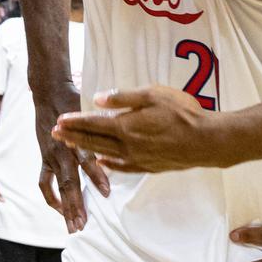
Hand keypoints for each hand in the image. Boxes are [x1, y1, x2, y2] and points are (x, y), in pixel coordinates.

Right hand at [34, 83, 109, 232]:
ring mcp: (52, 156)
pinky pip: (45, 182)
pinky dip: (51, 196)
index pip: (86, 161)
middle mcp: (63, 150)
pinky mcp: (45, 157)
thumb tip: (122, 138)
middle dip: (76, 204)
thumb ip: (103, 127)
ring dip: (64, 207)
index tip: (106, 192)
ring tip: (72, 224)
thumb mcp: (91, 110)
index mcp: (76, 138)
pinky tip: (58, 208)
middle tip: (82, 224)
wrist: (49, 91)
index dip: (96, 177)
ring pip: (59, 186)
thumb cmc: (74, 98)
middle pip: (70, 182)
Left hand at [53, 86, 220, 172]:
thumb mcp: (152, 94)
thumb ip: (123, 97)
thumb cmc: (182, 113)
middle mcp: (127, 146)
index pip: (93, 123)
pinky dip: (108, 164)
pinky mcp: (149, 166)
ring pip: (105, 154)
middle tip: (55, 134)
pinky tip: (103, 162)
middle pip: (94, 141)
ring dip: (86, 149)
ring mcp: (137, 159)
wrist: (206, 141)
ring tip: (72, 146)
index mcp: (126, 126)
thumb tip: (98, 99)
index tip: (59, 120)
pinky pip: (122, 167)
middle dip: (73, 136)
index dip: (75, 121)